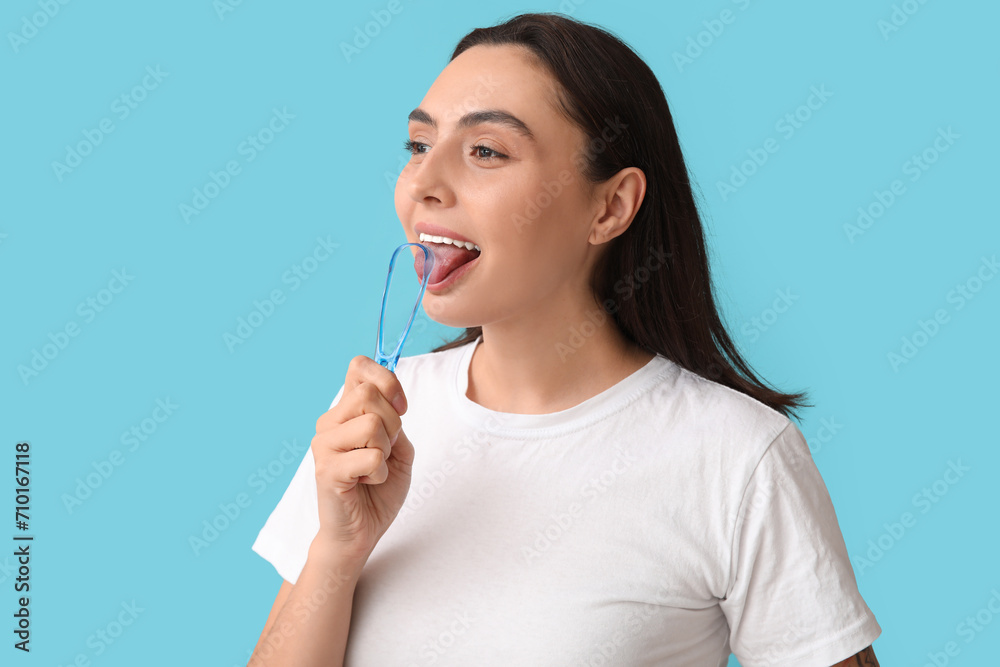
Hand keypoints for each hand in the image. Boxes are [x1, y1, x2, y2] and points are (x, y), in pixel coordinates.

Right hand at [310, 355, 414, 563]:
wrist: (361, 532)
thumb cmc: (379, 490)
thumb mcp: (399, 448)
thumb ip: (395, 421)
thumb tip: (392, 402)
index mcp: (345, 411)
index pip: (358, 367)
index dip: (387, 379)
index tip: (400, 407)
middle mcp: (329, 422)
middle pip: (369, 394)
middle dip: (393, 423)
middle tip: (386, 450)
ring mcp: (324, 445)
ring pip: (372, 423)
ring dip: (386, 450)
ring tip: (373, 469)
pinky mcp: (326, 469)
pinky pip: (370, 456)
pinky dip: (380, 473)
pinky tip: (366, 483)